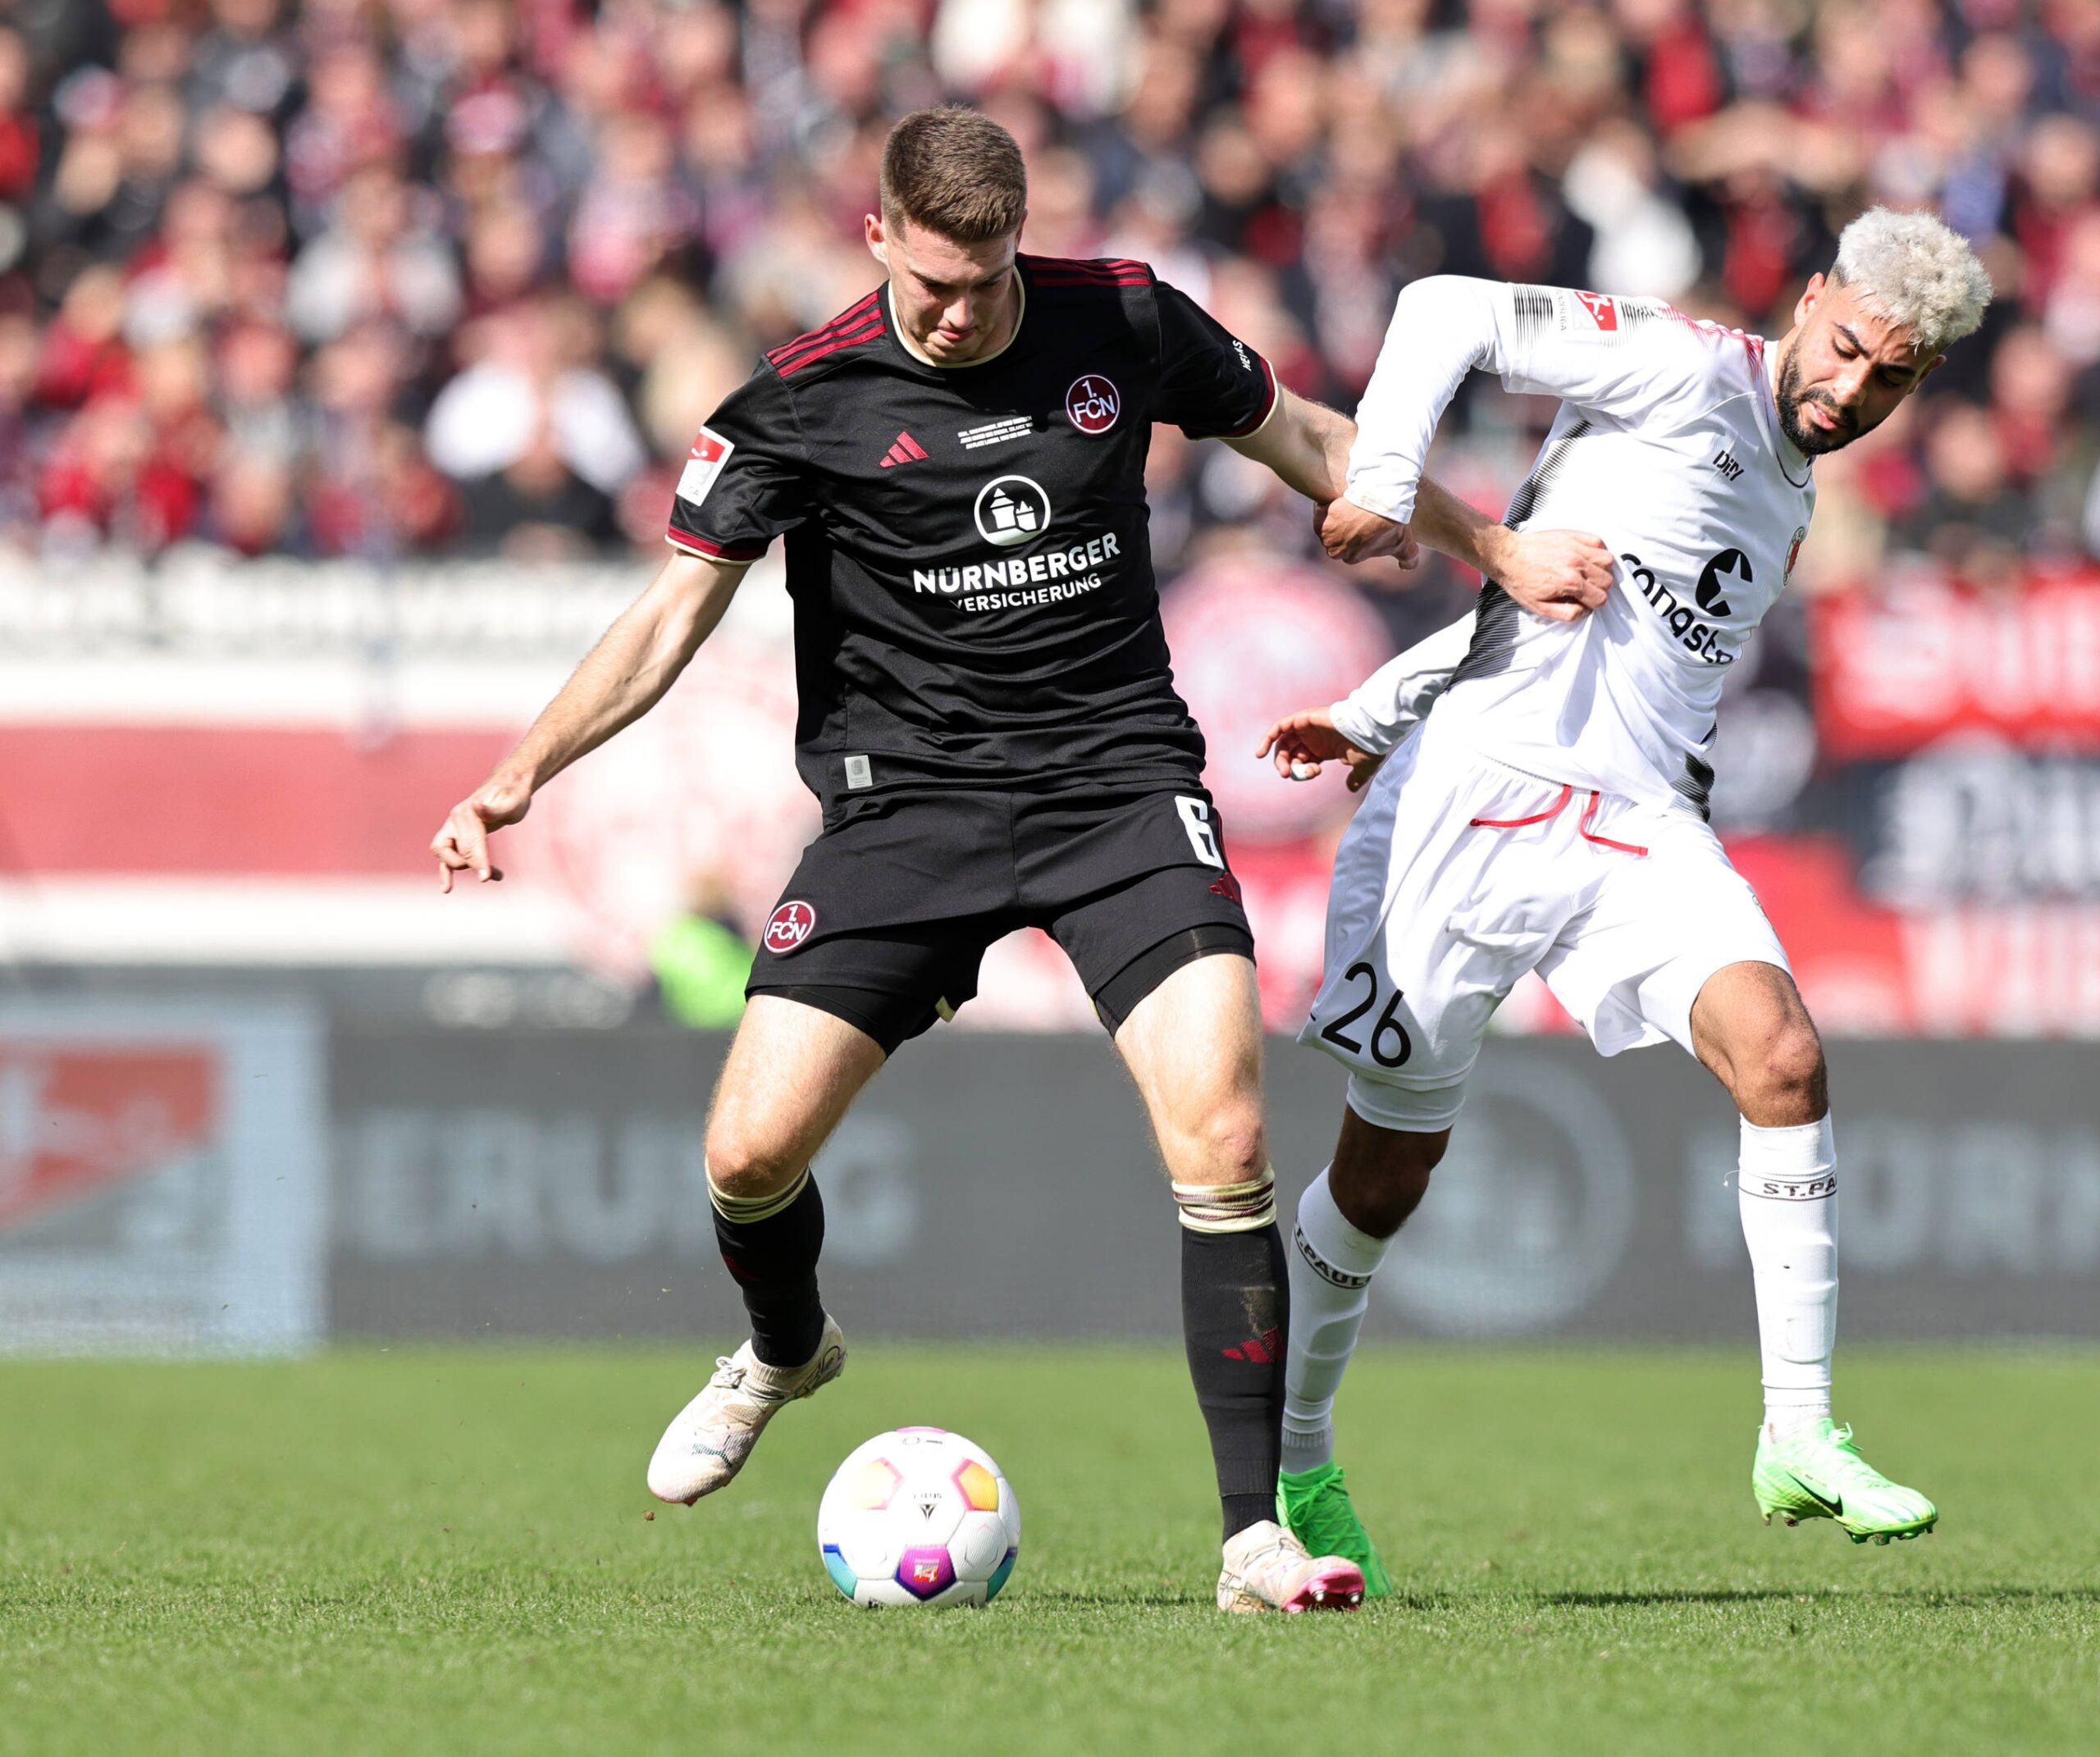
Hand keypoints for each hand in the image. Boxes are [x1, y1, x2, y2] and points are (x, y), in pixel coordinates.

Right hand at [431, 773, 532, 892]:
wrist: (509, 787)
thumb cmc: (513, 795)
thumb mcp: (510, 801)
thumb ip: (493, 808)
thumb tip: (476, 806)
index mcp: (466, 813)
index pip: (470, 842)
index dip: (479, 860)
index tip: (486, 877)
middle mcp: (454, 821)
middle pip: (459, 852)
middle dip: (475, 865)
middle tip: (494, 876)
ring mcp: (452, 830)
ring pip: (448, 857)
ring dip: (465, 869)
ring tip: (493, 876)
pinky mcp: (457, 838)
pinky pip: (447, 858)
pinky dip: (447, 873)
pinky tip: (447, 888)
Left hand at [1255, 707, 1385, 793]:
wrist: (1368, 729)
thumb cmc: (1366, 746)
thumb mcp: (1361, 766)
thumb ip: (1355, 778)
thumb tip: (1351, 787)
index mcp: (1324, 748)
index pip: (1304, 761)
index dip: (1303, 771)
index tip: (1313, 773)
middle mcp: (1313, 737)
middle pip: (1291, 754)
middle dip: (1287, 766)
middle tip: (1288, 775)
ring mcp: (1307, 727)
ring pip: (1284, 743)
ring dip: (1279, 758)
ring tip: (1284, 771)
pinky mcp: (1302, 718)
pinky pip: (1279, 727)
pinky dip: (1268, 738)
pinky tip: (1261, 752)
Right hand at [1314, 498, 1414, 565]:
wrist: (1382, 501)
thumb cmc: (1393, 524)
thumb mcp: (1404, 545)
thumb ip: (1408, 559)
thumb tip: (1407, 567)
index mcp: (1351, 558)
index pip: (1347, 549)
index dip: (1354, 536)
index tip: (1362, 525)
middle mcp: (1336, 550)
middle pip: (1334, 539)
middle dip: (1342, 529)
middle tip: (1356, 514)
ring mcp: (1328, 534)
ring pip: (1326, 526)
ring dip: (1334, 518)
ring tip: (1349, 506)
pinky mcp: (1322, 516)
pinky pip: (1320, 511)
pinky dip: (1326, 507)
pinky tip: (1340, 500)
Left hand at [1481, 526, 1614, 622]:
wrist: (1507, 556)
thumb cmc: (1520, 581)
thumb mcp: (1539, 607)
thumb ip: (1566, 613)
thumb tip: (1584, 611)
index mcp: (1570, 582)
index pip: (1601, 598)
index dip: (1595, 604)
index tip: (1586, 601)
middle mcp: (1577, 563)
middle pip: (1607, 580)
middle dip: (1599, 588)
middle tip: (1584, 589)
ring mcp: (1576, 547)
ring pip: (1608, 560)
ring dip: (1601, 569)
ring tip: (1587, 573)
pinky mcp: (1573, 536)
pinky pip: (1598, 542)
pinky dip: (1597, 551)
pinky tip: (1585, 558)